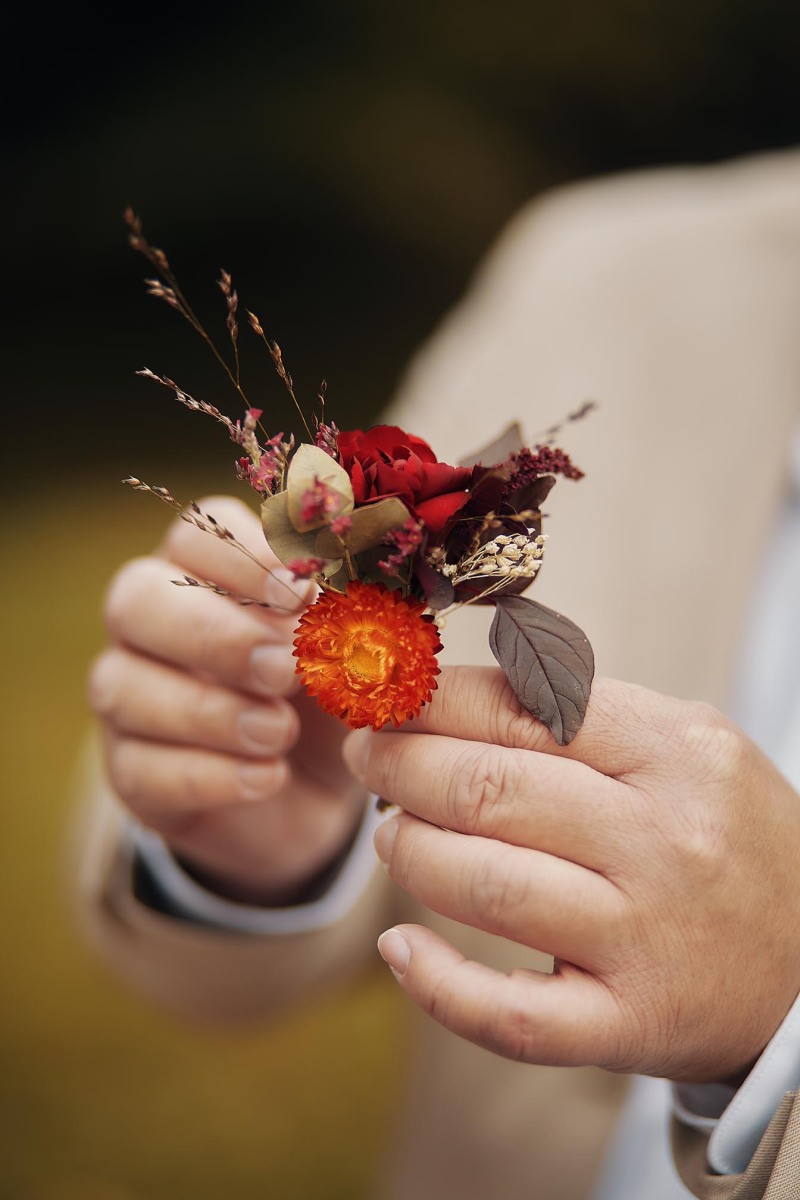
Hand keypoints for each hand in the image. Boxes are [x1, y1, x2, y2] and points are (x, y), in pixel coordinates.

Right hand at [89, 496, 364, 904]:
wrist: (320, 794)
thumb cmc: (330, 697)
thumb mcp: (352, 654)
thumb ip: (345, 617)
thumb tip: (340, 592)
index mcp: (205, 574)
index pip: (194, 535)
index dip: (242, 558)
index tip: (301, 595)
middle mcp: (151, 626)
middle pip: (135, 597)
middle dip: (214, 633)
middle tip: (286, 669)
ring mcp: (129, 700)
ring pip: (123, 686)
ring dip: (209, 711)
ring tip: (281, 733)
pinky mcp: (130, 774)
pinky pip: (139, 768)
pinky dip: (209, 774)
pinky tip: (269, 778)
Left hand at [343, 666, 799, 1082]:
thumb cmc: (727, 835)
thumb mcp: (684, 746)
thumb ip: (581, 712)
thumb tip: (453, 688)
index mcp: (674, 753)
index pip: (522, 709)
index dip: (431, 701)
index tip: (386, 696)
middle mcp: (663, 841)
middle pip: (490, 790)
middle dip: (400, 766)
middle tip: (369, 758)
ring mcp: (646, 937)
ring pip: (487, 887)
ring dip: (411, 853)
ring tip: (392, 835)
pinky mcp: (629, 1024)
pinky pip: (510, 1015)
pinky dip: (436, 983)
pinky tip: (398, 948)